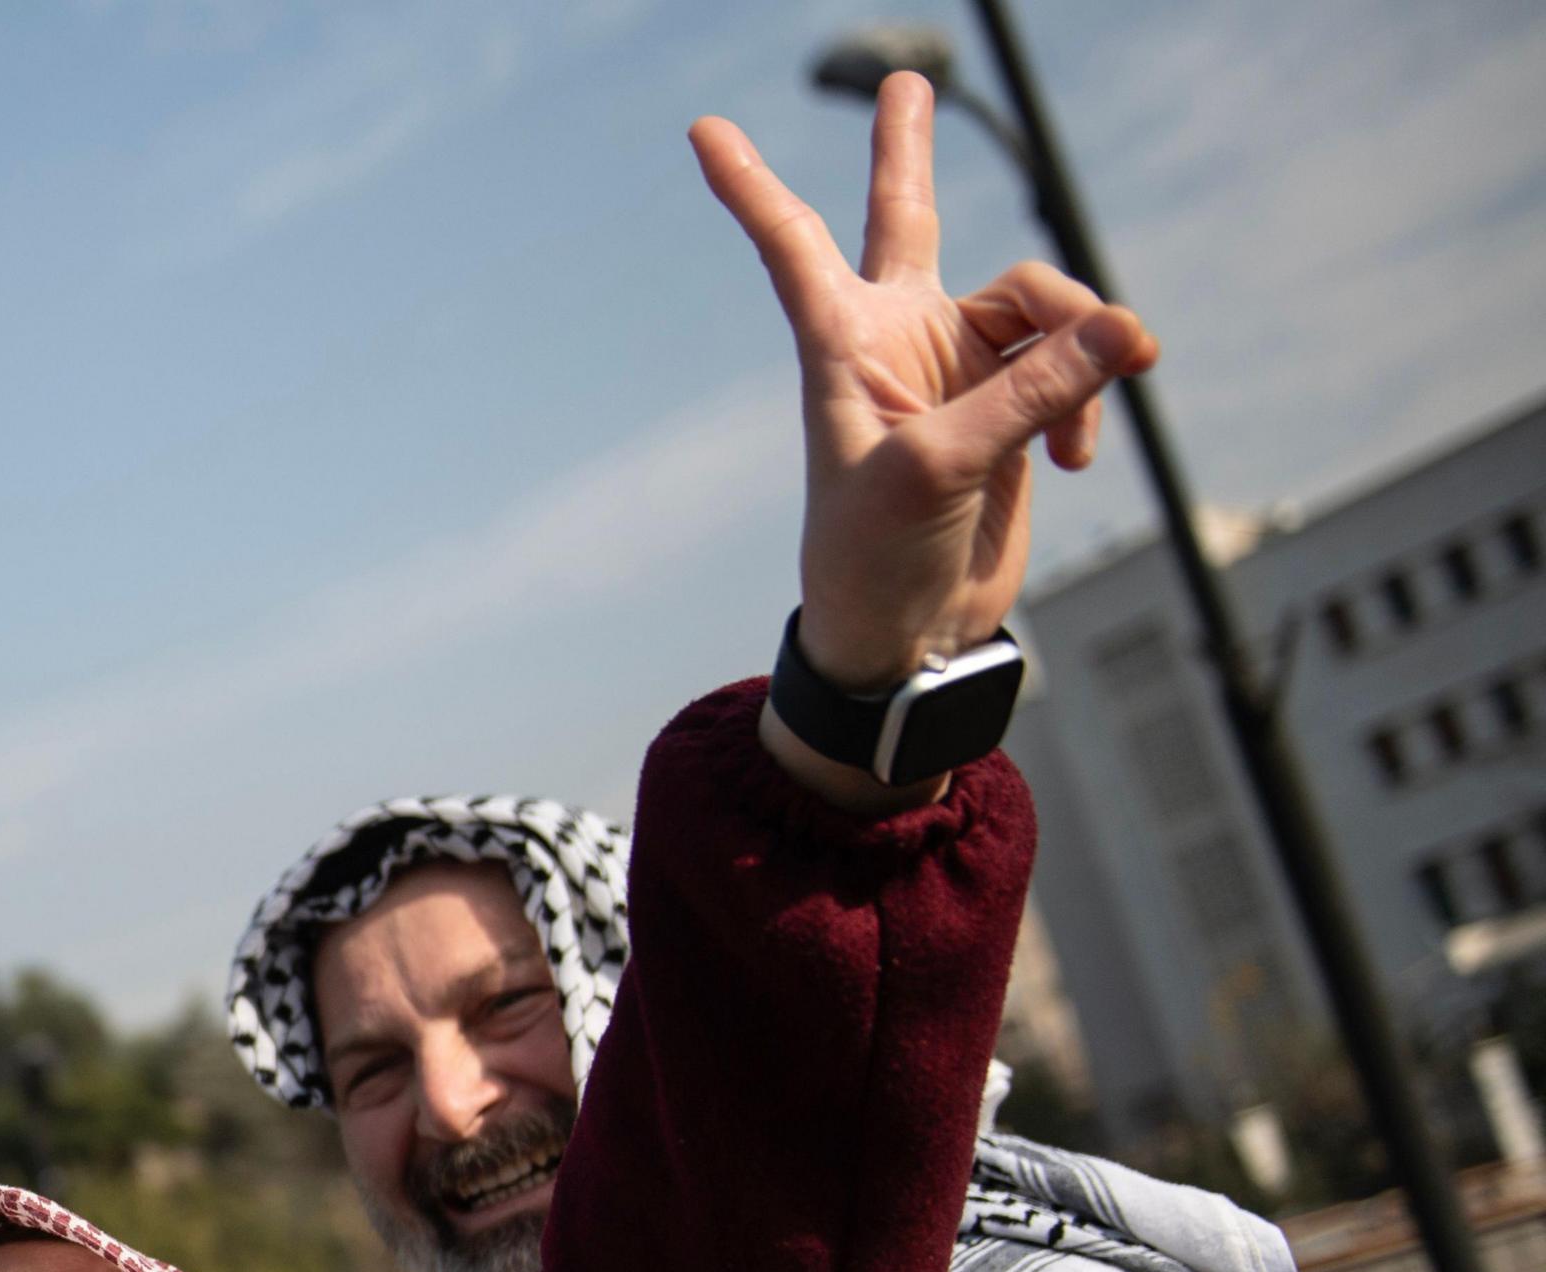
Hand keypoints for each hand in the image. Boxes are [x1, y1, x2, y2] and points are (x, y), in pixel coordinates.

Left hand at [694, 76, 1156, 696]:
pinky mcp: (1017, 405)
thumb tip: (1124, 329)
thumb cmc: (879, 558)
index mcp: (842, 344)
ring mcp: (961, 368)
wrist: (911, 636)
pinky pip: (1078, 363)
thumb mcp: (941, 471)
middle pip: (908, 220)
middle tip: (902, 81)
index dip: (751, 187)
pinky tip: (1082, 456)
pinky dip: (1092, 398)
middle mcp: (898, 340)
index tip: (702, 131)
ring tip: (1082, 423)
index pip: (794, 244)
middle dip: (907, 153)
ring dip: (1079, 349)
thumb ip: (1032, 393)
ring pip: (1042, 305)